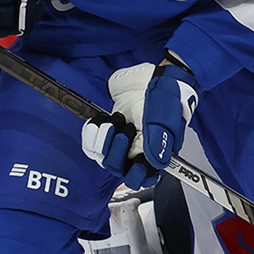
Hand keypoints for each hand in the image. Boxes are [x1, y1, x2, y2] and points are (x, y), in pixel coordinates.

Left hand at [81, 60, 198, 188]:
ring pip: (102, 156)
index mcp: (154, 153)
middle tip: (125, 132)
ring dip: (104, 138)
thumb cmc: (163, 96)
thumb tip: (156, 165)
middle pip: (117, 168)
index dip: (136, 175)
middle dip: (117, 152)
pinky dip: (93, 131)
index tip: (135, 164)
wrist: (152, 75)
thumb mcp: (163, 118)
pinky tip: (103, 119)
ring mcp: (120, 140)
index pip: (142, 178)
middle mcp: (135, 150)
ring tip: (117, 119)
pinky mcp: (107, 130)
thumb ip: (158, 142)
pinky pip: (90, 142)